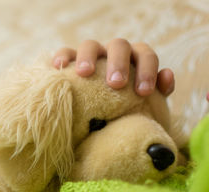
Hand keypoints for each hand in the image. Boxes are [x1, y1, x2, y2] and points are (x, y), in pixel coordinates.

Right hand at [52, 39, 174, 96]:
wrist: (98, 113)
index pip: (146, 56)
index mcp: (135, 59)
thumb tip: (167, 75)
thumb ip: (159, 92)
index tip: (143, 92)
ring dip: (89, 57)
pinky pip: (65, 52)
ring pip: (91, 45)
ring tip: (84, 73)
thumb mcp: (144, 103)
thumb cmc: (124, 108)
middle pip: (119, 45)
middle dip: (119, 63)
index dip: (147, 71)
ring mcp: (92, 54)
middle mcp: (114, 52)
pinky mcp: (71, 59)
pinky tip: (58, 67)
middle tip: (116, 84)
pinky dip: (62, 57)